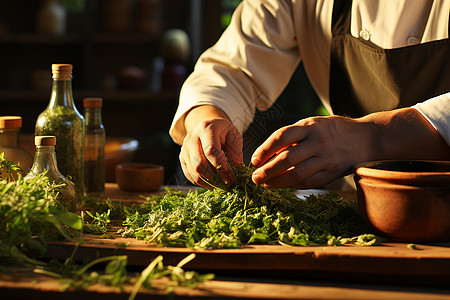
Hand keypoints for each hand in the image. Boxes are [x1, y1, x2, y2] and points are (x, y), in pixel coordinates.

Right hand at [180, 106, 242, 188]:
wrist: (209, 126)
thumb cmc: (223, 132)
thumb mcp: (234, 136)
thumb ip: (235, 152)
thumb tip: (236, 170)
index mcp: (206, 129)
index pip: (210, 150)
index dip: (220, 166)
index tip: (230, 176)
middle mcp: (192, 138)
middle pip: (199, 163)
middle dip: (213, 176)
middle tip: (226, 183)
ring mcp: (185, 148)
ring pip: (193, 170)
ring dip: (207, 181)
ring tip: (220, 184)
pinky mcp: (182, 158)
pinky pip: (189, 174)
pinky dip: (200, 182)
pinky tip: (210, 183)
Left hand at [251, 115, 370, 188]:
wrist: (367, 138)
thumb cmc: (333, 130)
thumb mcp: (314, 124)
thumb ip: (294, 137)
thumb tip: (267, 156)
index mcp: (310, 125)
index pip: (281, 137)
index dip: (264, 149)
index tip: (254, 160)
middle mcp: (319, 141)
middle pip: (287, 159)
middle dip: (267, 170)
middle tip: (255, 178)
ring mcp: (327, 158)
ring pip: (297, 174)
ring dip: (278, 182)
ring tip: (266, 184)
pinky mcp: (333, 172)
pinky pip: (309, 182)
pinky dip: (294, 185)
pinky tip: (284, 185)